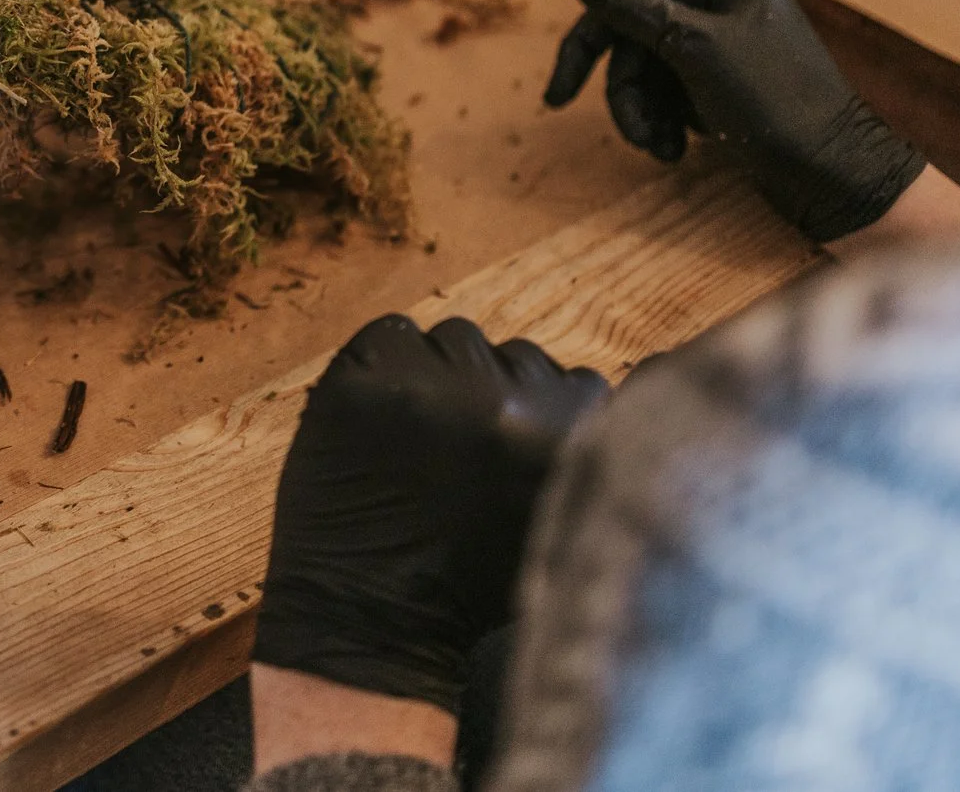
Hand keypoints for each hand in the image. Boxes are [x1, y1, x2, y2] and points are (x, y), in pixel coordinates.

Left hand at [253, 316, 606, 714]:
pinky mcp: (363, 377)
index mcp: (568, 437)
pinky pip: (387, 336)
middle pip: (513, 354)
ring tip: (415, 439)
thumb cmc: (467, 590)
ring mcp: (429, 383)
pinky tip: (377, 421)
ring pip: (452, 339)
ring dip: (438, 376)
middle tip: (457, 449)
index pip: (576, 381)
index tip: (513, 440)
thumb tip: (596, 395)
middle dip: (491, 393)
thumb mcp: (558, 523)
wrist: (368, 622)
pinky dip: (382, 368)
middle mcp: (506, 399)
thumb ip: (581, 456)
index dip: (542, 409)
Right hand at [543, 0, 925, 241]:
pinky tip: (675, 152)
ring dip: (645, 114)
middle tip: (635, 135)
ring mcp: (728, 48)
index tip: (558, 94)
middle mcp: (727, 6)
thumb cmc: (775, 104)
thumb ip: (635, 13)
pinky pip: (673, 95)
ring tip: (659, 149)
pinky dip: (666, 124)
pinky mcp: (727, 88)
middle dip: (628, 92)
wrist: (836, 176)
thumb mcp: (697, 51)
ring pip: (650, 73)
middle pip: (637, 40)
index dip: (590, 42)